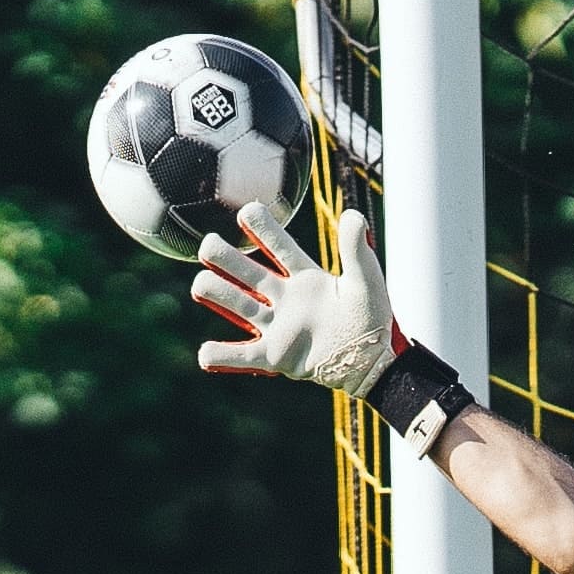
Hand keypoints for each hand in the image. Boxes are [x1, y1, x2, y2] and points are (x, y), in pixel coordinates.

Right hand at [190, 202, 402, 397]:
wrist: (372, 362)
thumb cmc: (370, 320)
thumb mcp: (366, 281)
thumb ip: (356, 251)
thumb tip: (353, 215)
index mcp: (305, 277)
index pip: (278, 246)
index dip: (263, 228)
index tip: (248, 211)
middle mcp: (284, 298)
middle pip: (245, 271)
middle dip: (224, 257)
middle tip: (210, 246)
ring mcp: (276, 327)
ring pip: (235, 304)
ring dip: (215, 292)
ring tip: (202, 285)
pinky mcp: (274, 357)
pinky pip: (241, 356)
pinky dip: (220, 356)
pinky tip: (204, 354)